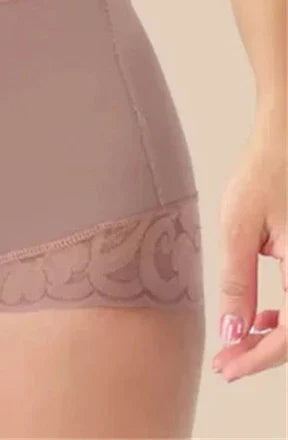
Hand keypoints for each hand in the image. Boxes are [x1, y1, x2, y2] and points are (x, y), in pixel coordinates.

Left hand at [212, 103, 286, 381]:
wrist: (287, 138)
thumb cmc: (265, 174)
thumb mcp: (241, 227)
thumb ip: (238, 281)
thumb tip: (233, 331)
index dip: (257, 359)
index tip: (226, 368)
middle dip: (263, 354)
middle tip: (225, 363)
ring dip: (273, 336)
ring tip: (236, 341)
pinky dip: (284, 314)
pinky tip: (259, 314)